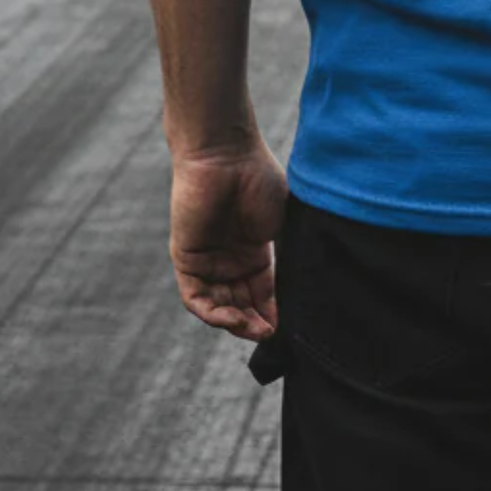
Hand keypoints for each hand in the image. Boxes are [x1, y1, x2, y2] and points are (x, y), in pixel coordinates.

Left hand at [168, 142, 287, 340]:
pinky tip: (232, 318)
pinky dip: (212, 313)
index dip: (273, 312)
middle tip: (270, 334)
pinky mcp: (185, 259)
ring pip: (218, 306)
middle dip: (255, 324)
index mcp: (254, 251)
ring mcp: (207, 261)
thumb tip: (305, 288)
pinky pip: (195, 298)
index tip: (287, 327)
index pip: (262, 293)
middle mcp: (229, 260)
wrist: (226, 156)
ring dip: (236, 323)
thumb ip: (288, 254)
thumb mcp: (283, 223)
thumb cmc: (259, 180)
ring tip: (255, 330)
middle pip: (240, 305)